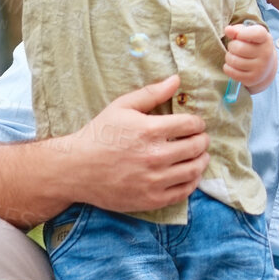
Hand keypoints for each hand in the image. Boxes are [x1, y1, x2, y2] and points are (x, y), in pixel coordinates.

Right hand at [69, 75, 209, 213]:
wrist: (76, 169)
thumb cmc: (99, 135)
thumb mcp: (121, 107)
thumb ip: (151, 93)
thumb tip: (177, 79)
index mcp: (149, 130)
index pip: (191, 124)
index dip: (198, 122)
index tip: (196, 124)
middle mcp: (155, 156)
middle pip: (196, 147)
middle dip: (202, 140)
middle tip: (200, 138)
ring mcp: (154, 180)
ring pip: (194, 170)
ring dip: (201, 160)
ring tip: (199, 156)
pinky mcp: (151, 200)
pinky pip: (184, 192)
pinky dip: (192, 182)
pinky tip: (189, 174)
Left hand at [223, 22, 275, 89]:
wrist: (265, 67)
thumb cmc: (253, 46)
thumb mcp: (249, 34)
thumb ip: (238, 30)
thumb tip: (228, 30)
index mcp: (266, 39)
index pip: (256, 33)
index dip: (242, 33)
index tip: (238, 35)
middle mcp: (266, 54)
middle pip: (238, 47)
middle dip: (232, 46)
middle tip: (234, 47)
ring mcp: (260, 68)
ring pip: (233, 60)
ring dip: (229, 57)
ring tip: (234, 56)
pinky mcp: (252, 79)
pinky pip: (231, 71)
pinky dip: (227, 67)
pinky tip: (233, 65)